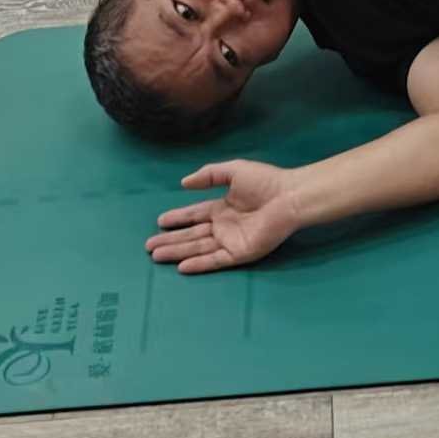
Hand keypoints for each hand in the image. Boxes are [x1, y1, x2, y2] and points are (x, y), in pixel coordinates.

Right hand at [145, 158, 299, 275]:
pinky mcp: (240, 253)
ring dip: (177, 252)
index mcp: (223, 207)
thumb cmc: (265, 181)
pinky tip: (181, 266)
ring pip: (198, 248)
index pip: (194, 215)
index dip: (177, 218)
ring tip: (156, 256)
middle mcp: (224, 226)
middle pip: (192, 235)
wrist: (289, 197)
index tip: (159, 221)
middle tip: (149, 246)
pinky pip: (215, 260)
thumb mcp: (233, 171)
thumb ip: (209, 175)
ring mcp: (231, 241)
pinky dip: (198, 264)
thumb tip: (184, 183)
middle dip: (170, 240)